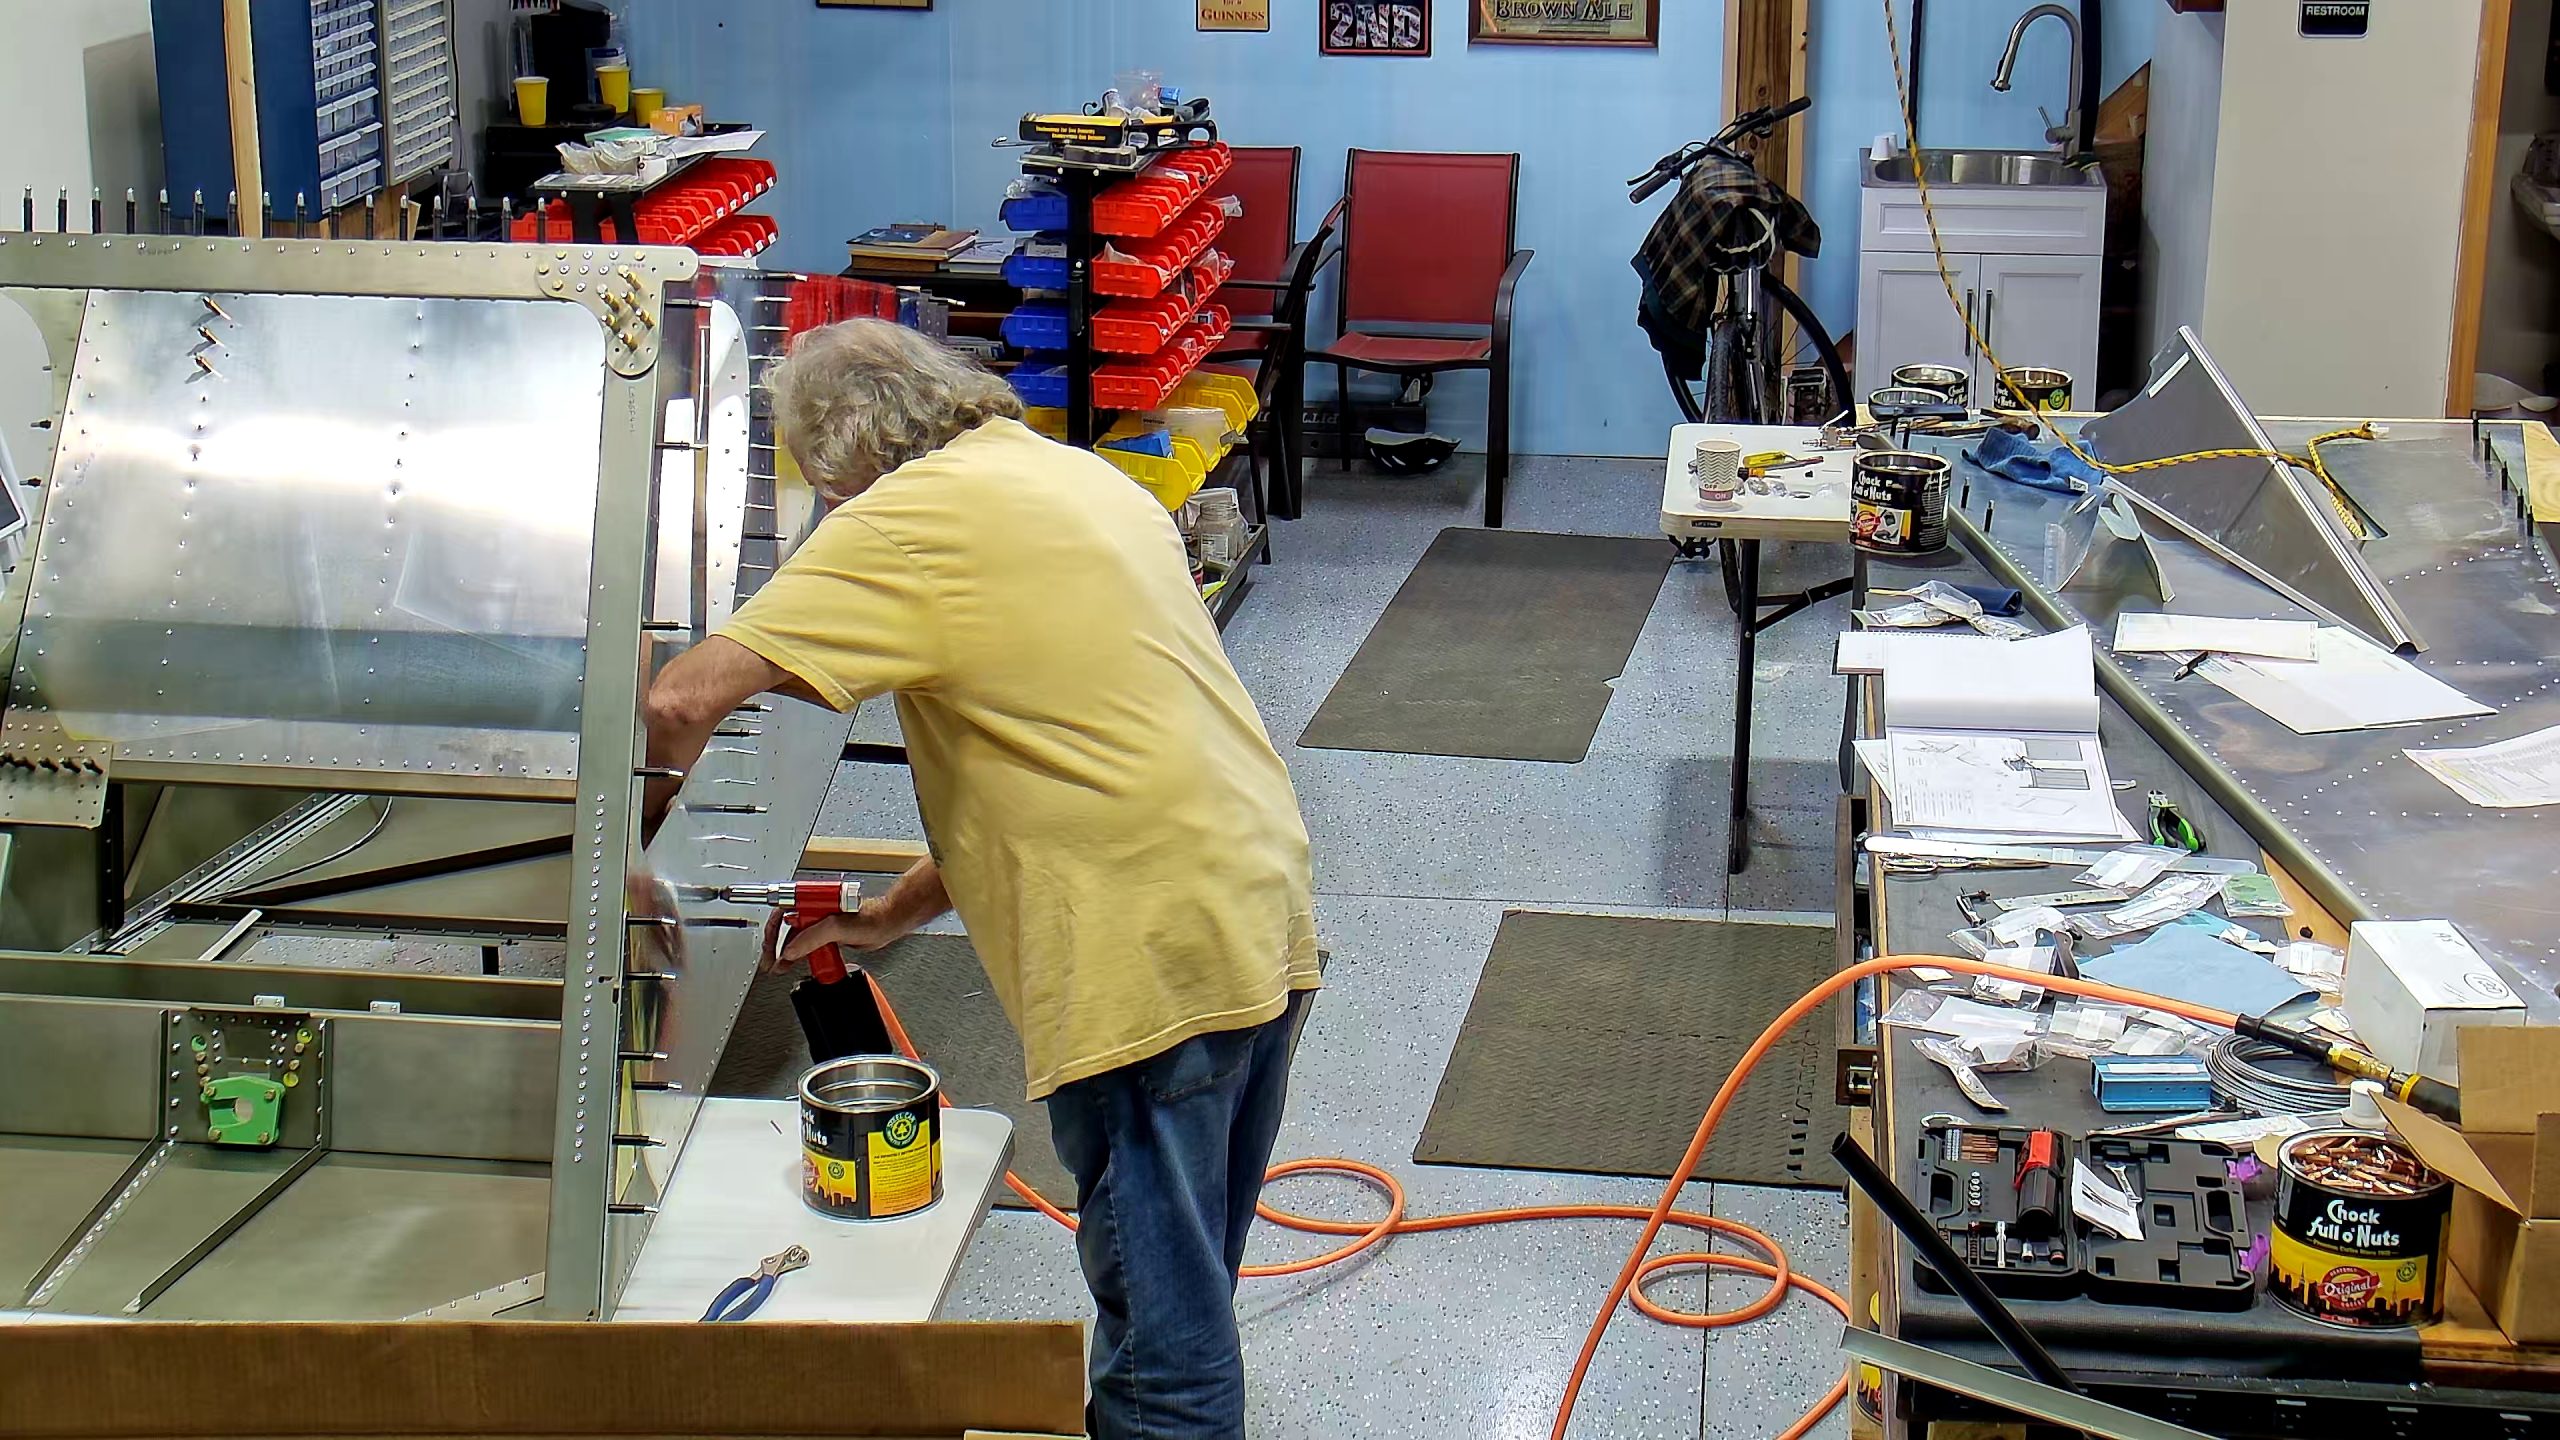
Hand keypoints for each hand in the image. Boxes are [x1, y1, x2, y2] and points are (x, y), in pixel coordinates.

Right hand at [768, 904, 908, 972]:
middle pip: (785, 926)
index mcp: (813, 900)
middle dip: (775, 945)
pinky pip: (808, 944)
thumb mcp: (837, 928)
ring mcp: (821, 922)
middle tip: (770, 961)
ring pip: (795, 937)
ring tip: (778, 966)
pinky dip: (799, 955)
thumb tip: (790, 950)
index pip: (782, 913)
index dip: (773, 931)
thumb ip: (812, 937)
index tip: (770, 948)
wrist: (888, 925)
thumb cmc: (871, 917)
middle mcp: (814, 909)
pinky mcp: (828, 933)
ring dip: (785, 953)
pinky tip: (794, 963)